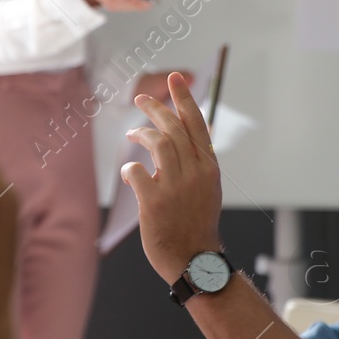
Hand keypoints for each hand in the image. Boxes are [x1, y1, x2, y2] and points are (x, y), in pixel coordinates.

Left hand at [123, 72, 221, 284]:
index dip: (184, 99)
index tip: (174, 78)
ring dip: (140, 134)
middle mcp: (195, 173)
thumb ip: (197, 163)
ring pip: (157, 143)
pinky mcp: (155, 201)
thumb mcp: (207, 189)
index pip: (196, 124)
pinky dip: (130, 168)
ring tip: (131, 133)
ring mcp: (175, 186)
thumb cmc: (197, 224)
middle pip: (173, 128)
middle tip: (141, 99)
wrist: (195, 260)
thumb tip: (186, 136)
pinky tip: (130, 174)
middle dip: (155, 108)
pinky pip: (137, 170)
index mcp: (209, 168)